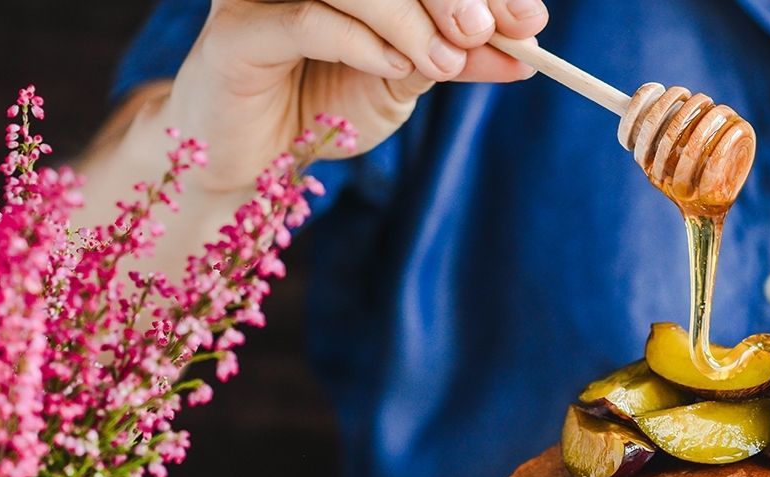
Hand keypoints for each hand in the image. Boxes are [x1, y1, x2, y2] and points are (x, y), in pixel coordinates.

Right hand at [154, 0, 547, 192]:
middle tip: (486, 31)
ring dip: (410, 22)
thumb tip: (525, 50)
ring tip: (443, 63)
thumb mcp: (405, 84)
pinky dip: (360, 41)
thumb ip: (457, 61)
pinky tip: (395, 66)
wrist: (254, 163)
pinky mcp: (238, 30)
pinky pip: (307, 20)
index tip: (531, 22)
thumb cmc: (324, 110)